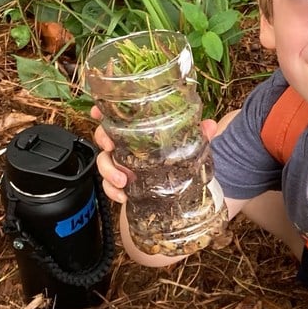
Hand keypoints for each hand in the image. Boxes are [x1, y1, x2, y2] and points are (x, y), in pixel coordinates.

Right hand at [90, 105, 185, 266]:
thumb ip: (199, 136)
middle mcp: (127, 146)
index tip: (97, 112)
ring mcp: (122, 165)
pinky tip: (123, 197)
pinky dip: (112, 192)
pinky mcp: (122, 184)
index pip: (118, 117)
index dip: (103, 111)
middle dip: (102, 139)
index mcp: (140, 132)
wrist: (180, 194)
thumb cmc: (181, 163)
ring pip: (103, 162)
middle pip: (104, 136)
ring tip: (123, 180)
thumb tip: (210, 126)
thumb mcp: (192, 148)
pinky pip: (108, 187)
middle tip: (110, 146)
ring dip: (108, 171)